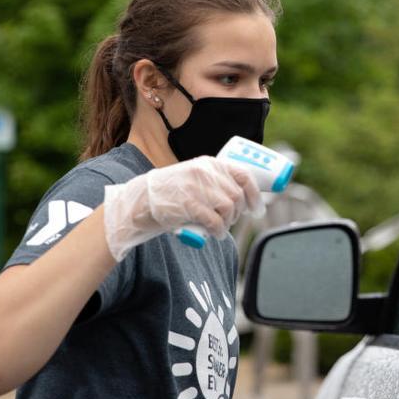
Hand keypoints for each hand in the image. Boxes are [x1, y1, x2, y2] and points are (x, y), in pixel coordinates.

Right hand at [103, 156, 262, 260]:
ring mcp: (197, 187)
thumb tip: (244, 198)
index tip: (257, 208)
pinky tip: (214, 234)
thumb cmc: (171, 194)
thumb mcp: (196, 179)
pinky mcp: (189, 204)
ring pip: (229, 208)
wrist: (142, 201)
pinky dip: (219, 231)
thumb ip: (216, 183)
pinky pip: (216, 221)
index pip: (243, 174)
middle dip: (238, 213)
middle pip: (237, 195)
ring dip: (228, 222)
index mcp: (209, 164)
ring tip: (219, 227)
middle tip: (230, 221)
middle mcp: (205, 172)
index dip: (255, 194)